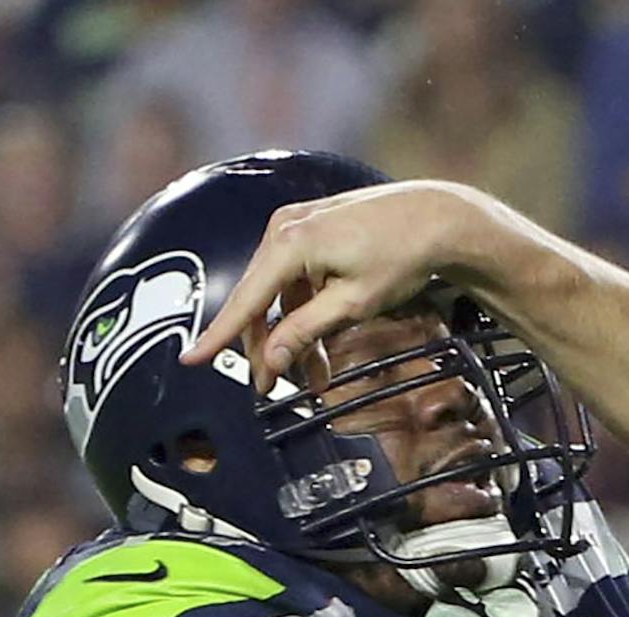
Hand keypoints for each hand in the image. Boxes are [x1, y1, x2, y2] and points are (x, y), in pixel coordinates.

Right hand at [182, 181, 512, 379]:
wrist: (435, 217)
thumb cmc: (400, 257)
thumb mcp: (353, 304)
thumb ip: (307, 331)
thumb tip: (272, 361)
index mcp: (289, 244)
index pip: (245, 301)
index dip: (218, 336)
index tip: (193, 360)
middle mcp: (284, 228)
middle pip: (259, 300)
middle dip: (268, 347)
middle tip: (276, 388)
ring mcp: (296, 224)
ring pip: (277, 292)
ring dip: (291, 334)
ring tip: (317, 374)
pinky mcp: (310, 228)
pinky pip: (294, 278)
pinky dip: (303, 311)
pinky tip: (323, 341)